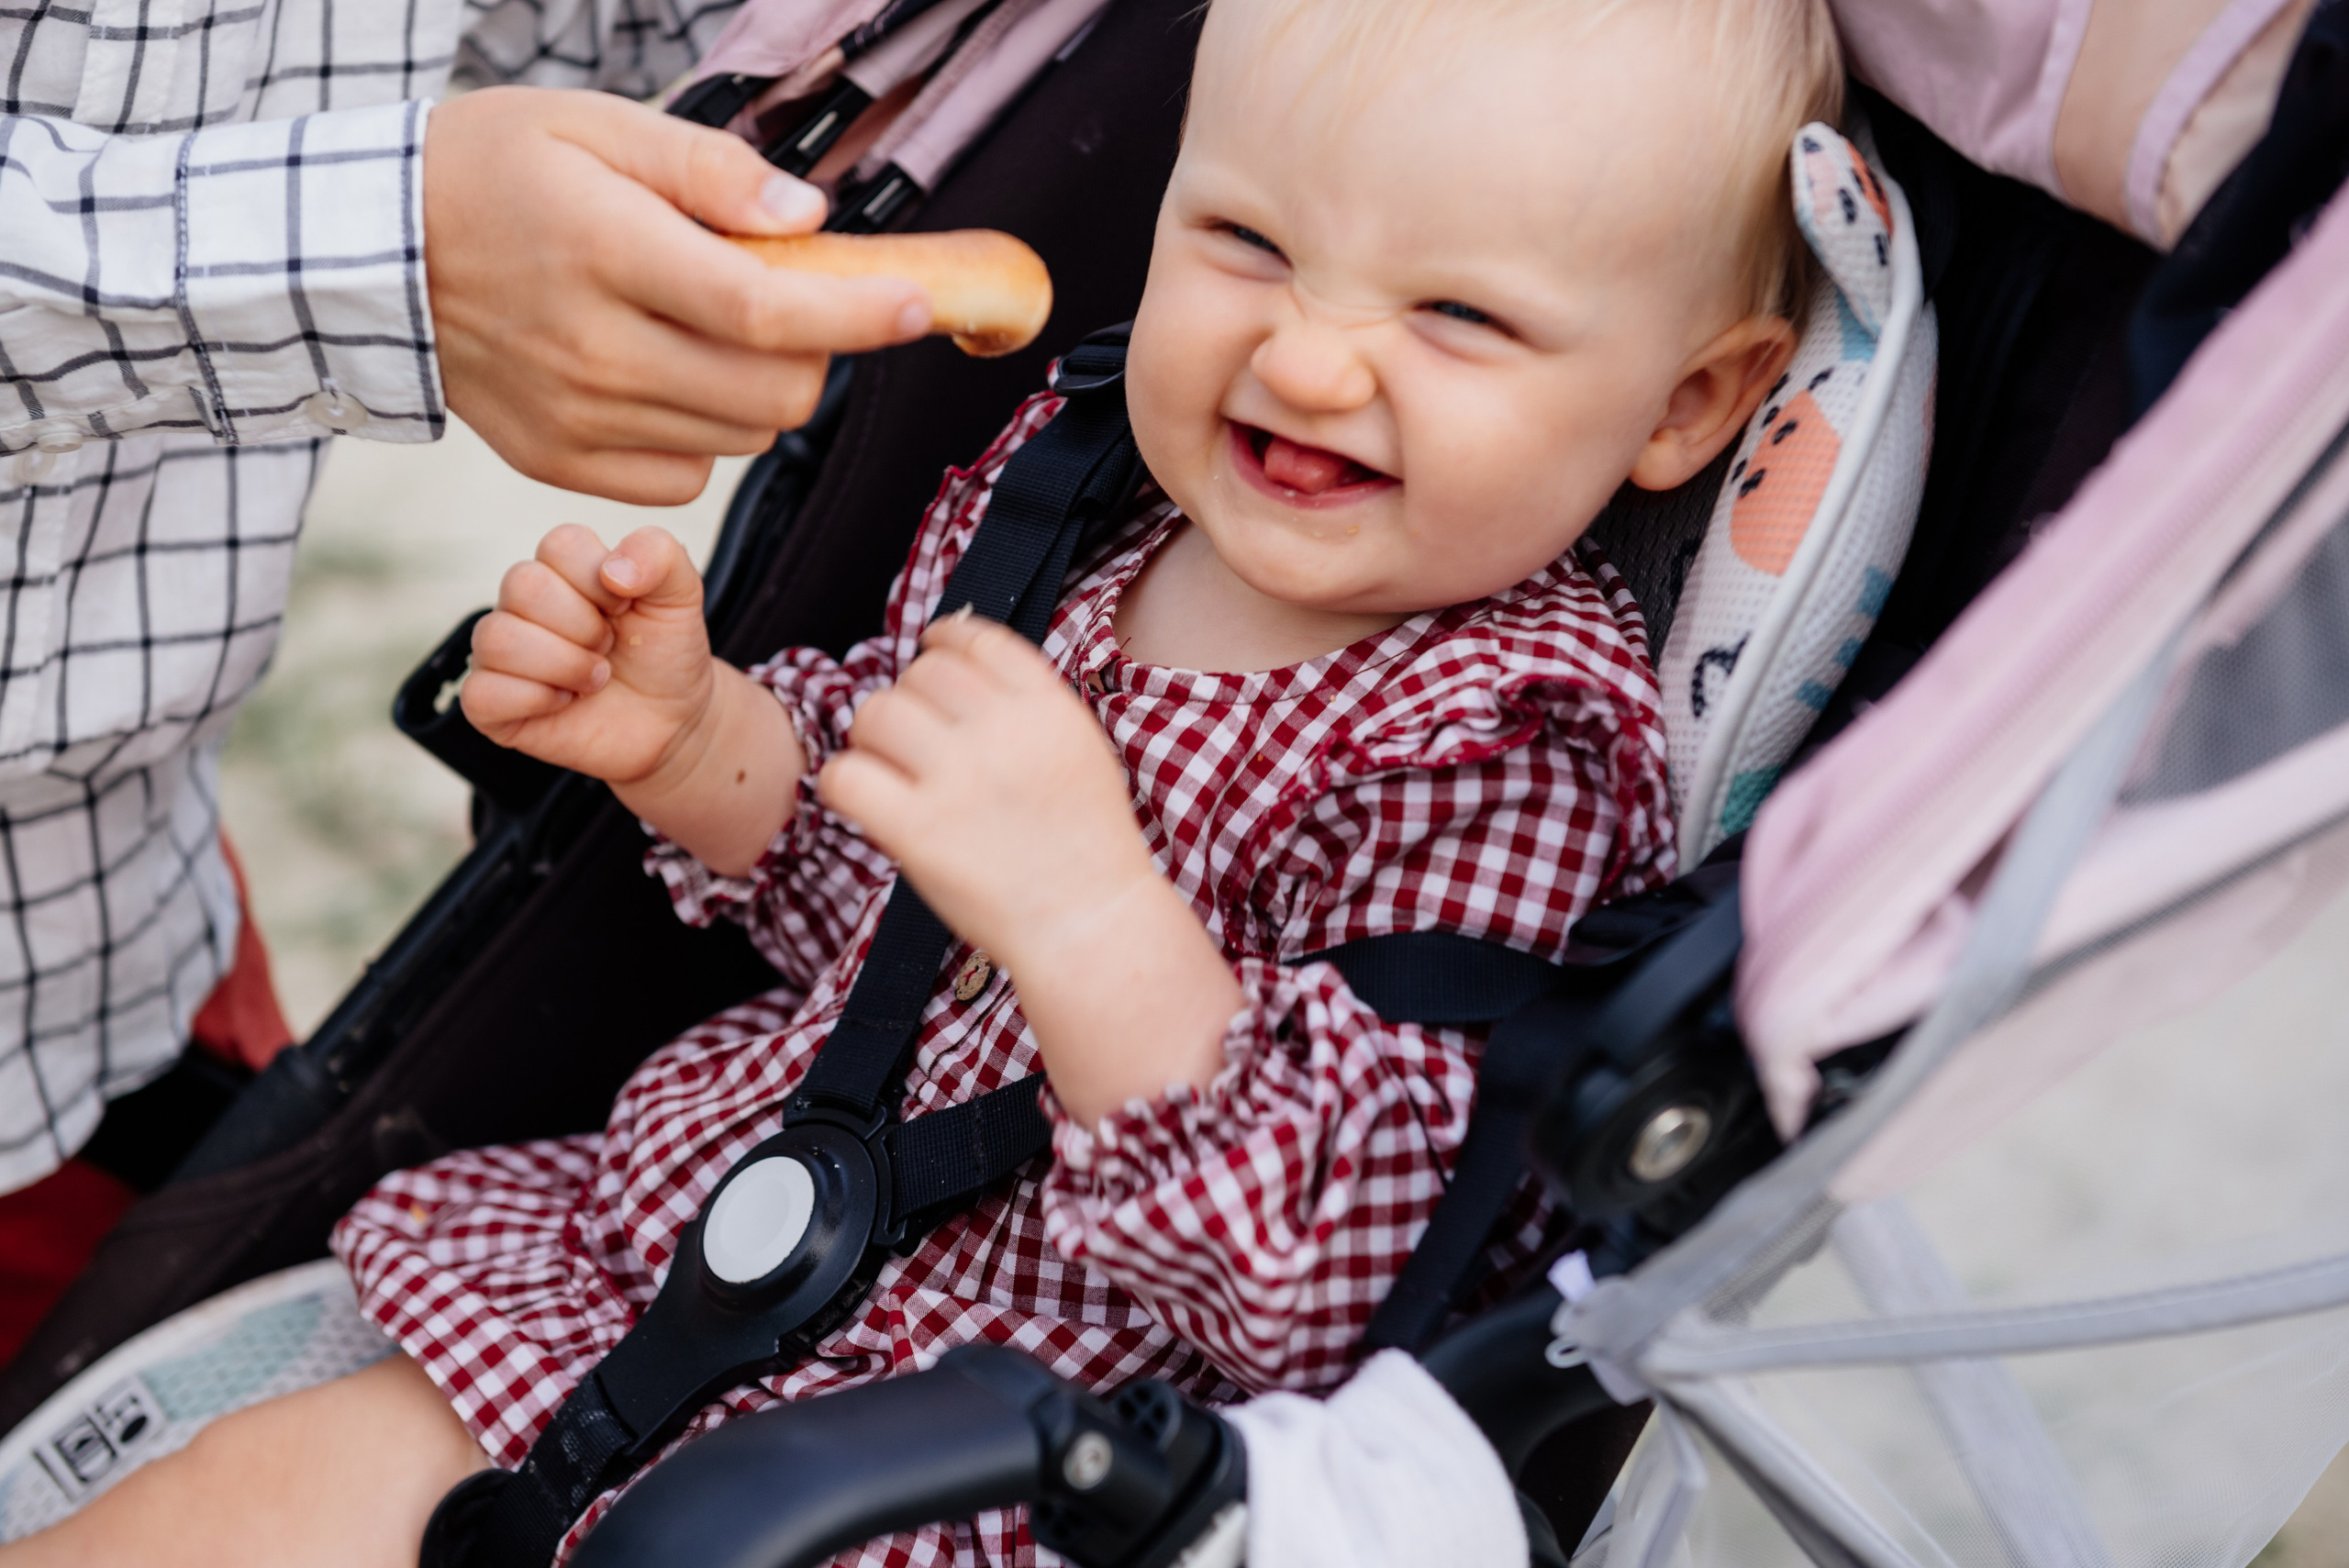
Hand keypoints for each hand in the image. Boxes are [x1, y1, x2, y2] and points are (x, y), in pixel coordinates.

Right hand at [424, 88, 935, 504]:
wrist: (372, 253)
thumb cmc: (490, 172)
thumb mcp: (598, 125)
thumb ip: (712, 169)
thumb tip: (808, 213)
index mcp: (608, 251)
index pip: (766, 308)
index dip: (859, 313)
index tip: (916, 303)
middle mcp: (594, 348)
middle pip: (774, 394)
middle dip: (814, 352)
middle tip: (786, 299)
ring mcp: (577, 417)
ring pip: (741, 438)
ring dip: (759, 391)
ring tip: (709, 328)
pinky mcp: (561, 463)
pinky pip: (685, 477)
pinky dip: (701, 435)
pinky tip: (665, 376)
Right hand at [461, 525, 802, 872]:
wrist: (673, 720)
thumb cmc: (665, 653)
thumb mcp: (680, 593)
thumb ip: (659, 553)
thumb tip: (614, 568)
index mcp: (560, 567)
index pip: (559, 545)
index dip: (602, 582)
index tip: (625, 607)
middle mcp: (521, 604)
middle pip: (523, 585)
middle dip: (586, 626)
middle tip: (608, 647)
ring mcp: (500, 653)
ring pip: (498, 637)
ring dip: (565, 665)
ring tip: (594, 678)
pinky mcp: (490, 704)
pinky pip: (482, 693)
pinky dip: (535, 700)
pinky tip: (564, 702)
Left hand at [819, 613, 1241, 1123]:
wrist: (1091, 925)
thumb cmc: (1087, 849)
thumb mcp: (1080, 751)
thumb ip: (1030, 708)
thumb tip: (963, 673)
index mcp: (1047, 708)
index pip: (977, 639)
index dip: (945, 641)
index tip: (931, 654)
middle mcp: (1002, 732)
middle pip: (921, 673)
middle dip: (911, 699)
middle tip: (915, 740)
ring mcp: (957, 780)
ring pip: (875, 713)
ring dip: (874, 738)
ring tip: (891, 770)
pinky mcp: (917, 830)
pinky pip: (846, 776)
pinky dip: (846, 784)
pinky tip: (866, 802)